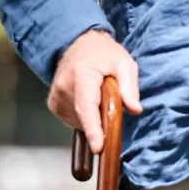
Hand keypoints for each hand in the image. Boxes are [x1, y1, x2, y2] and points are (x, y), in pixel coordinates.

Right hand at [49, 29, 141, 152]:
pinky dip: (84, 116)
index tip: (98, 146)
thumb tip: (135, 109)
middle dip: (102, 116)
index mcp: (82, 74)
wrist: (79, 43)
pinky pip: (72, 120)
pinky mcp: (53, 104)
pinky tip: (88, 101)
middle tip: (109, 98)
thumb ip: (130, 86)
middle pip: (85, 116)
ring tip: (97, 95)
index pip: (86, 105)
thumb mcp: (124, 63)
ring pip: (79, 121)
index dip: (93, 128)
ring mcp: (56, 96)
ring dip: (93, 115)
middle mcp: (64, 86)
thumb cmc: (102, 53)